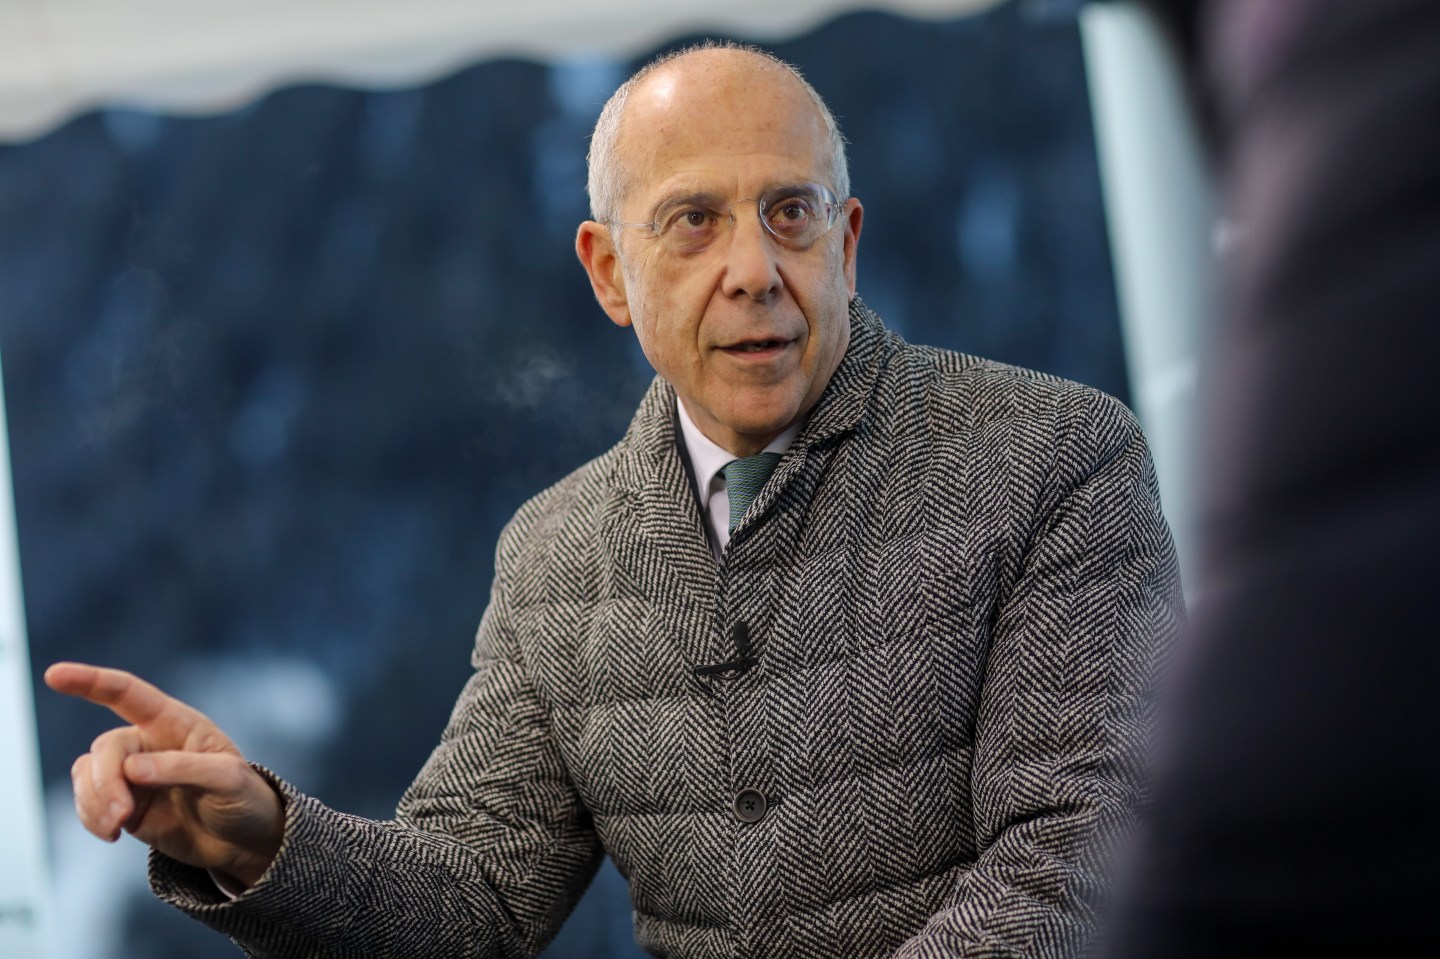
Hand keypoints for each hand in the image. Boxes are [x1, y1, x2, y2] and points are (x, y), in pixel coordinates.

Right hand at [46, 662, 284, 888]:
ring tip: (117, 829)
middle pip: (105, 747)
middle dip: (105, 782)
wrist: (241, 840)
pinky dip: (91, 818)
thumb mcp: (228, 778)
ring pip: (87, 775)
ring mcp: (132, 774)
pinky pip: (87, 802)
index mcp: (175, 722)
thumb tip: (132, 768)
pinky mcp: (122, 804)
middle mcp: (148, 743)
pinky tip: (112, 834)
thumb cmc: (242, 798)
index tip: (55, 675)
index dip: (91, 682)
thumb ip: (183, 768)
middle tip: (123, 816)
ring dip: (94, 803)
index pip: (127, 693)